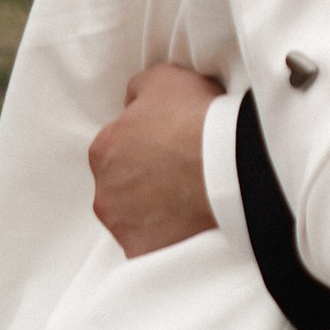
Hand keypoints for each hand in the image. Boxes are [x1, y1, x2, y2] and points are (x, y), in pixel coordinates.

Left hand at [88, 60, 221, 257]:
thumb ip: (137, 90)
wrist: (227, 162)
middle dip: (144, 178)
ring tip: (187, 197)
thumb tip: (131, 103)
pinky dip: (164, 237)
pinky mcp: (143, 251)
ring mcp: (122, 225)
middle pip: (121, 184)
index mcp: (103, 149)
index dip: (145, 142)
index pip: (116, 146)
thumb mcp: (163, 78)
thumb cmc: (196, 118)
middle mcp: (104, 191)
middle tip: (179, 170)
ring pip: (133, 217)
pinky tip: (187, 223)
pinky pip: (150, 245)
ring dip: (152, 209)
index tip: (169, 142)